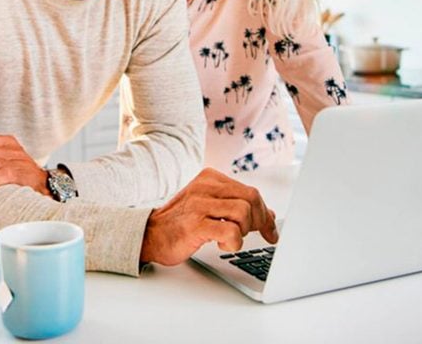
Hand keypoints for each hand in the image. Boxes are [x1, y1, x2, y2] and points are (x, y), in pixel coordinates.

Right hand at [139, 168, 277, 265]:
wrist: (151, 234)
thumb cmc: (182, 221)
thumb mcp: (210, 205)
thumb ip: (236, 205)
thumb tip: (268, 214)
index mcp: (210, 178)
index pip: (250, 190)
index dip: (265, 212)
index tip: (270, 229)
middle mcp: (205, 186)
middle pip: (251, 198)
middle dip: (260, 221)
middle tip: (258, 235)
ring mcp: (199, 204)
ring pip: (243, 213)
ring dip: (244, 231)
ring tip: (231, 237)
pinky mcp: (195, 225)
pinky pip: (231, 231)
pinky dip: (234, 242)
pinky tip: (222, 243)